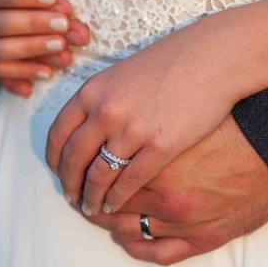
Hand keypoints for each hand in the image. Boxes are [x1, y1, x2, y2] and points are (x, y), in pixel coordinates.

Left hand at [46, 17, 242, 216]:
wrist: (212, 58)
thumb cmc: (172, 63)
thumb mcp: (123, 74)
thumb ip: (101, 100)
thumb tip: (87, 127)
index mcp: (92, 91)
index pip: (58, 134)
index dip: (54, 160)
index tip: (58, 172)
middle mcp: (105, 111)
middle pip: (74, 159)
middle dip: (69, 183)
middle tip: (70, 197)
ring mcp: (132, 130)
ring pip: (98, 175)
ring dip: (91, 196)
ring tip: (91, 208)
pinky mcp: (160, 146)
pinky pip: (129, 181)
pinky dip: (117, 198)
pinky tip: (115, 205)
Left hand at [78, 116, 267, 264]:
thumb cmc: (237, 125)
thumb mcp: (184, 119)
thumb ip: (148, 129)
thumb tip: (114, 130)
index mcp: (156, 160)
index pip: (101, 173)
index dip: (84, 173)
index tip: (78, 170)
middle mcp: (166, 196)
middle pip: (107, 204)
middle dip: (90, 199)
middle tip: (80, 195)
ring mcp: (184, 221)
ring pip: (126, 230)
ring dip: (108, 224)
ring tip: (99, 215)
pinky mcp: (205, 238)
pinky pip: (157, 253)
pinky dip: (135, 247)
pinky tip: (124, 238)